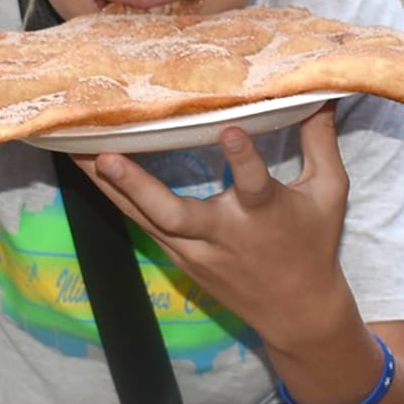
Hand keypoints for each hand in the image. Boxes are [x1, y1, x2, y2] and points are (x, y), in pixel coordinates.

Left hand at [80, 104, 349, 344]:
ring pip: (144, 219)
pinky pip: (141, 224)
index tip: (231, 131)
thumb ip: (322, 142)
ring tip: (73, 150)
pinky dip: (116, 197)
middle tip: (105, 156)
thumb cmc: (314, 245)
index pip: (255, 186)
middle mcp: (223, 235)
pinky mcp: (178, 257)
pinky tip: (89, 171)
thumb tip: (322, 91)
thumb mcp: (329, 193)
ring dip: (108, 187)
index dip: (244, 161)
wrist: (296, 313)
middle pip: (174, 215)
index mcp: (264, 215)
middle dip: (138, 186)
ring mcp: (194, 250)